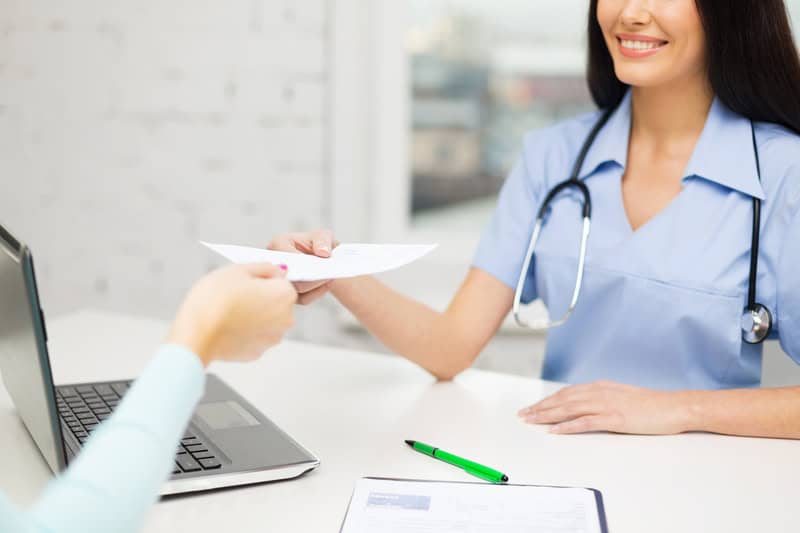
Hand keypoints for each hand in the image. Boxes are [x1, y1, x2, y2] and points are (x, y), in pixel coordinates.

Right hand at [167, 263, 297, 365]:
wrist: (196, 334)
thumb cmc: (214, 299)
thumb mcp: (238, 269)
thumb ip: (264, 267)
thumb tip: (277, 270)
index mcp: (285, 295)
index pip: (280, 280)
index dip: (261, 278)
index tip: (243, 282)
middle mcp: (285, 319)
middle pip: (276, 301)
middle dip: (260, 297)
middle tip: (234, 295)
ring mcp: (272, 339)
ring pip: (266, 319)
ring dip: (253, 314)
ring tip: (229, 311)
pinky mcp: (257, 352)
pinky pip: (254, 335)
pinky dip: (244, 330)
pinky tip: (227, 326)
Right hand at [267, 229, 338, 304]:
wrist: (323, 258)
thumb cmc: (319, 244)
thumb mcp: (323, 236)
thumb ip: (323, 240)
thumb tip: (323, 253)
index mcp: (278, 244)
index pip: (285, 257)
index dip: (301, 263)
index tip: (318, 265)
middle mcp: (274, 263)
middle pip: (289, 277)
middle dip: (310, 277)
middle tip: (327, 275)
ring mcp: (280, 280)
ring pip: (297, 291)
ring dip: (315, 285)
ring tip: (329, 278)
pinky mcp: (290, 293)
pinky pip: (303, 299)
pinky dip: (317, 292)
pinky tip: (327, 284)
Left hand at [517, 380, 691, 434]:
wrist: (674, 406)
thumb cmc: (651, 405)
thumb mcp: (621, 396)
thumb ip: (602, 398)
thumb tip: (585, 404)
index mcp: (600, 387)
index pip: (566, 393)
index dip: (547, 400)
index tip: (532, 407)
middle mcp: (600, 393)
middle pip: (563, 400)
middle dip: (540, 407)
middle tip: (523, 415)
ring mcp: (607, 405)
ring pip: (569, 408)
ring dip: (547, 415)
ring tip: (531, 421)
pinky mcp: (615, 419)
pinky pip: (586, 422)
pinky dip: (568, 426)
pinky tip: (555, 430)